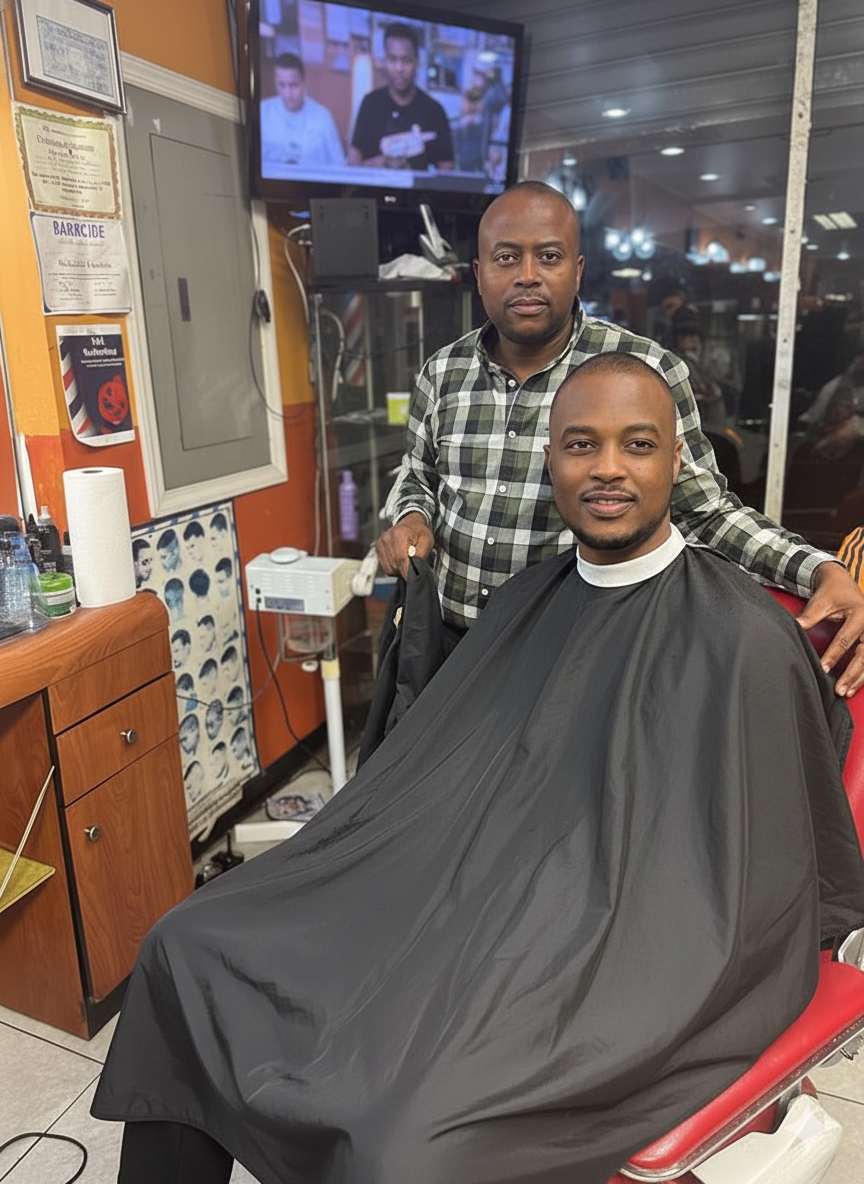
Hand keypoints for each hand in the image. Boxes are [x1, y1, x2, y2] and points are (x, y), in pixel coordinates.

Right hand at [375, 513, 434, 579]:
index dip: (406, 571)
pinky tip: (399, 561)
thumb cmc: (419, 532)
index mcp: (400, 534)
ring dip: (398, 569)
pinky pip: (385, 566)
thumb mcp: (427, 541)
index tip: (411, 579)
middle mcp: (387, 538)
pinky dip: (393, 567)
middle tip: (412, 568)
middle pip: (394, 565)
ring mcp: (381, 543)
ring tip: (406, 563)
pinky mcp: (378, 548)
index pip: (401, 558)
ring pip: (389, 567)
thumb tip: (415, 569)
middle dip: (404, 570)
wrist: (410, 523)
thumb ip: (421, 555)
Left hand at [796, 561, 863, 695]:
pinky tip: (854, 685)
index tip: (823, 668)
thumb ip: (810, 616)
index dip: (834, 655)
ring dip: (859, 678)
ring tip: (845, 692)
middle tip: (839, 689)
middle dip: (851, 674)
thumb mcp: (820, 601)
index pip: (846, 639)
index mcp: (860, 614)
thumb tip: (796, 627)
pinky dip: (862, 673)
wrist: (841, 582)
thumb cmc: (832, 591)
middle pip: (863, 654)